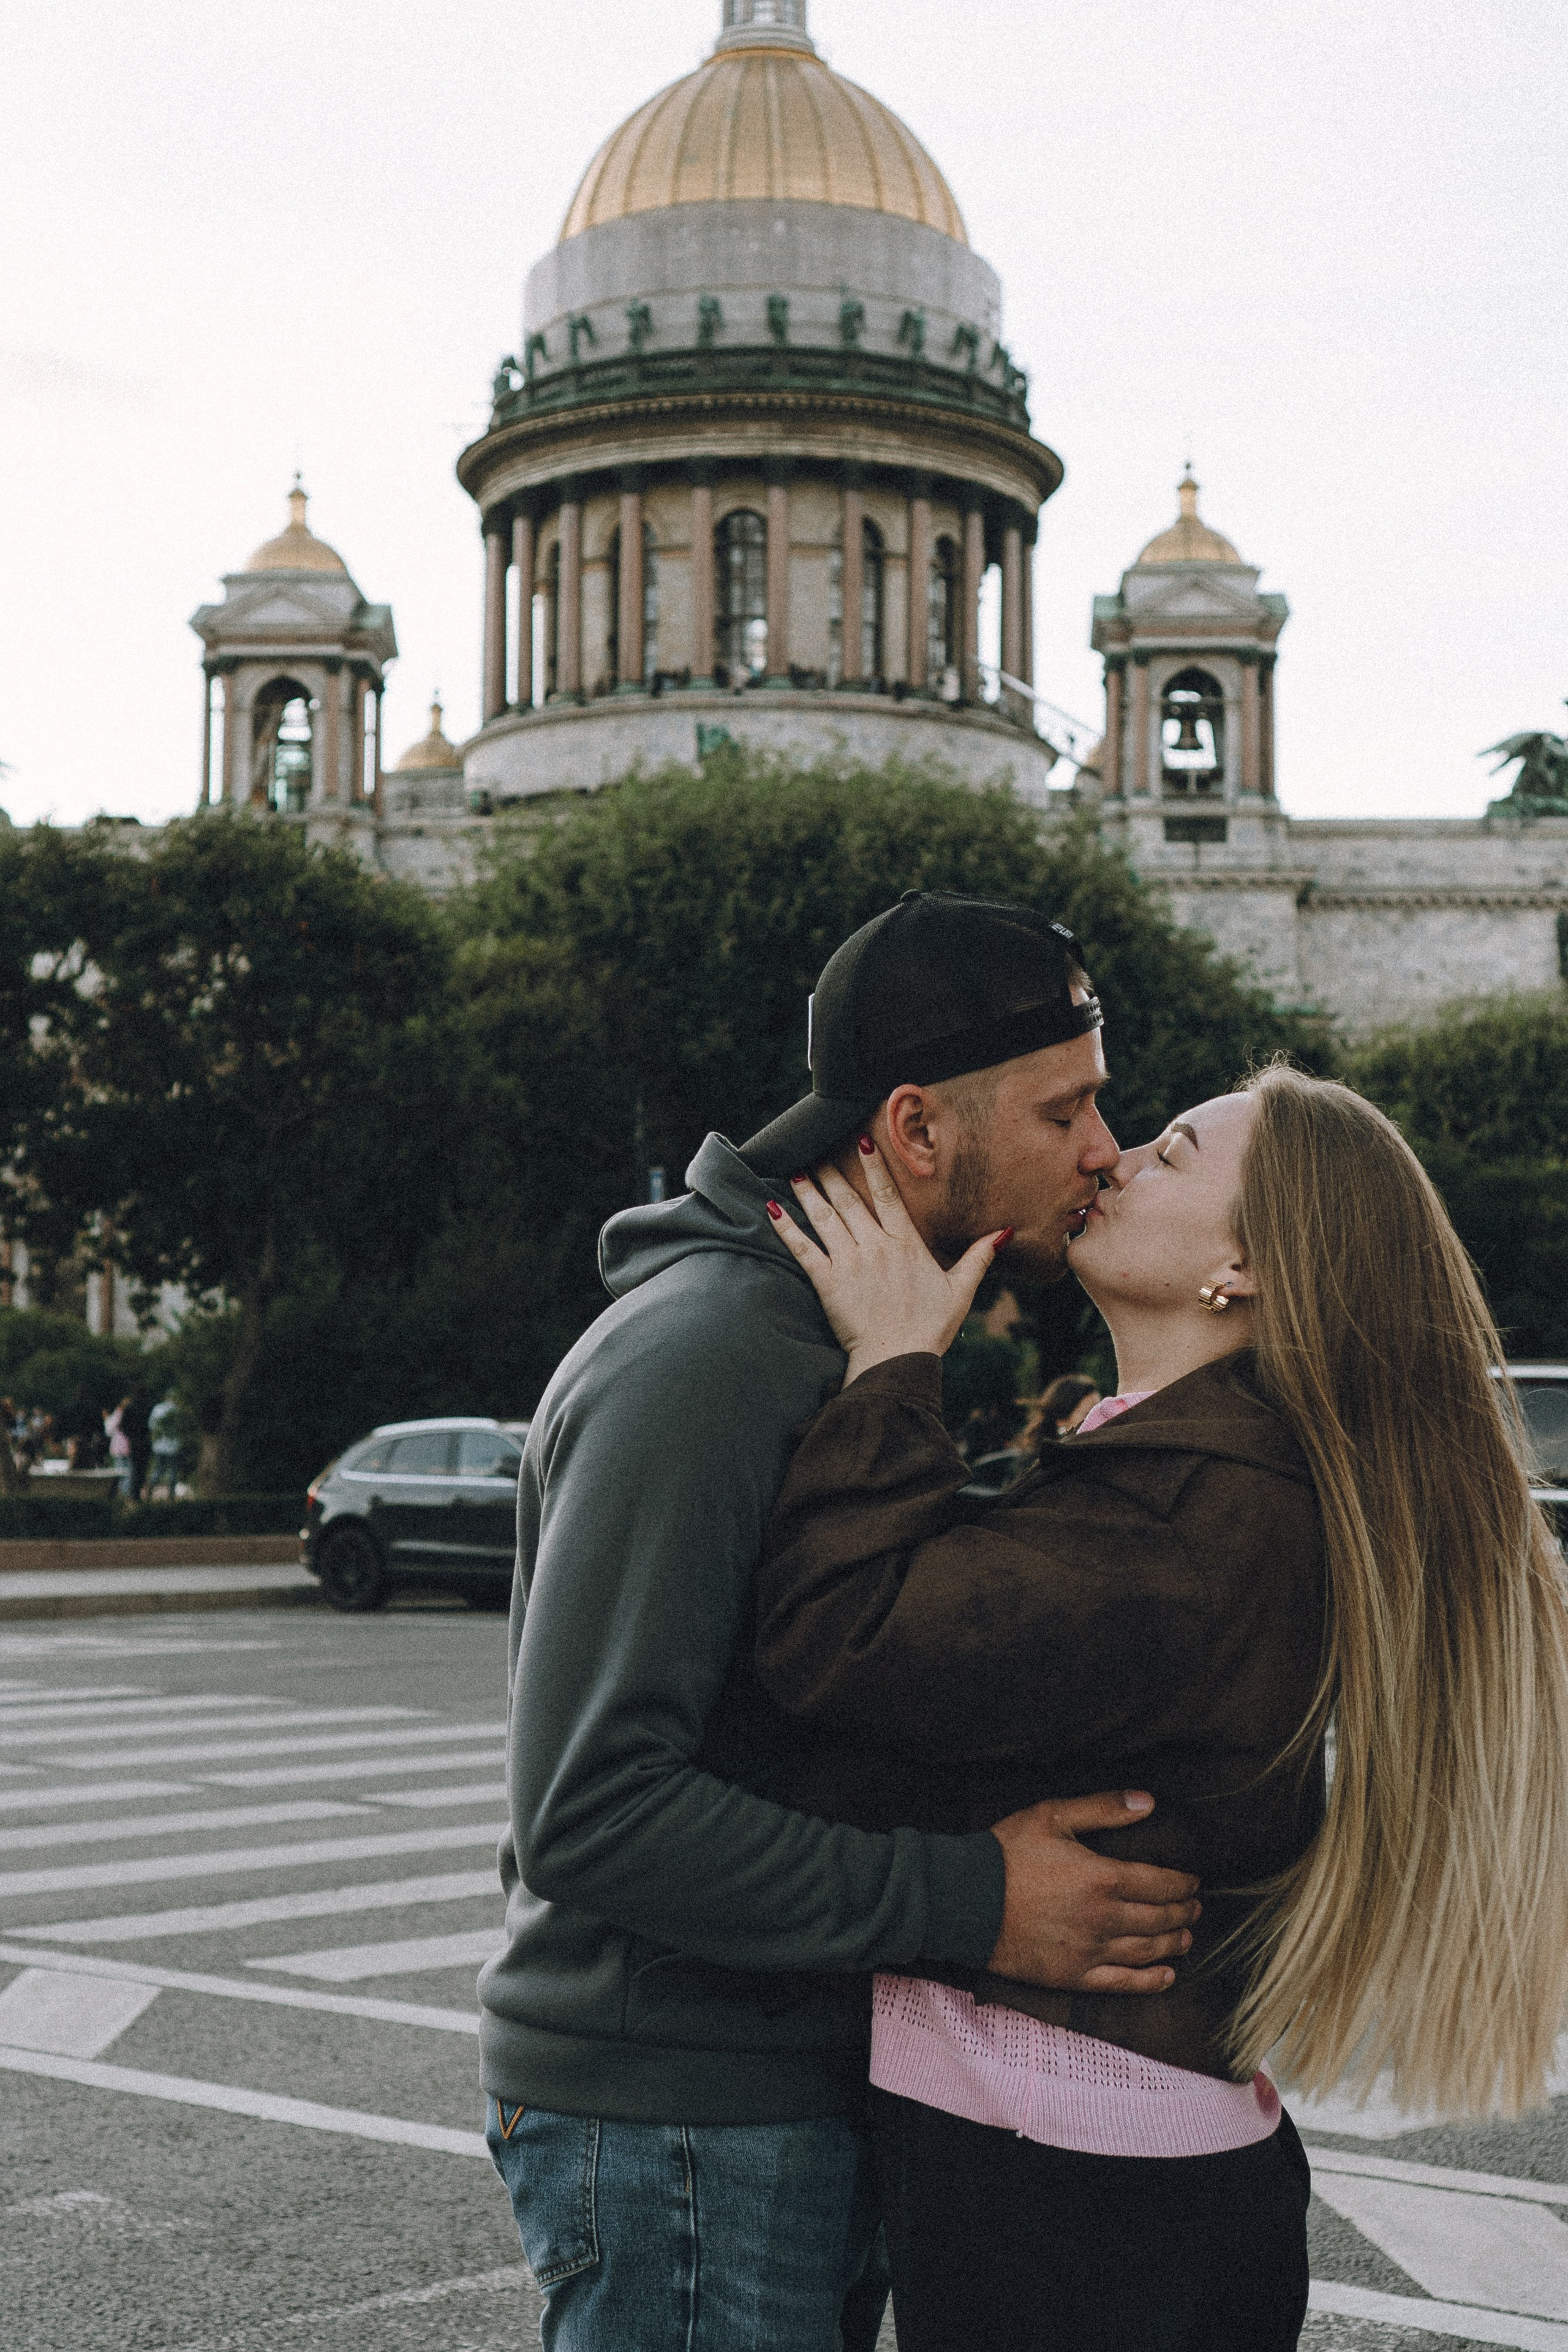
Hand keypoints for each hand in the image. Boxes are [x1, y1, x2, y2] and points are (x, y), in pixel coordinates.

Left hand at [767, 1143, 1006, 1383]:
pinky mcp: (827, 1282)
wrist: (898, 1359)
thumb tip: (1003, 1231)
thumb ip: (978, 1257)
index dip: (875, 1167)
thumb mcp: (961, 1291)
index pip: (888, 1195)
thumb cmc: (930, 1328)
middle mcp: (876, 1246)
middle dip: (832, 1172)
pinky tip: (773, 1208)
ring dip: (808, 1191)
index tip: (862, 1142)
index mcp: (906, 1244)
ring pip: (825, 1217)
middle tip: (816, 1150)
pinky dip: (787, 1228)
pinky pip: (803, 1249)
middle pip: (850, 1200)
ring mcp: (850, 1262)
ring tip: (794, 1170)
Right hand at [987, 1792, 1200, 1993]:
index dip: (1183, 1884)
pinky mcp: (1072, 1975)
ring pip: (1146, 1951)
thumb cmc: (1007, 1853)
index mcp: (1103, 1878)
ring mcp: (1090, 1951)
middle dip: (1183, 1912)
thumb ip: (1103, 1808)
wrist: (964, 1900)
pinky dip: (1149, 1981)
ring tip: (1186, 1937)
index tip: (1193, 1882)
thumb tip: (1148, 1802)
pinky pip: (1121, 1983)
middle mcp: (1104, 1918)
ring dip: (1173, 1943)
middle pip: (1159, 1919)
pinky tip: (1166, 1976)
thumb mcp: (1053, 1816)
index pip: (1160, 1883)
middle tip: (1195, 1908)